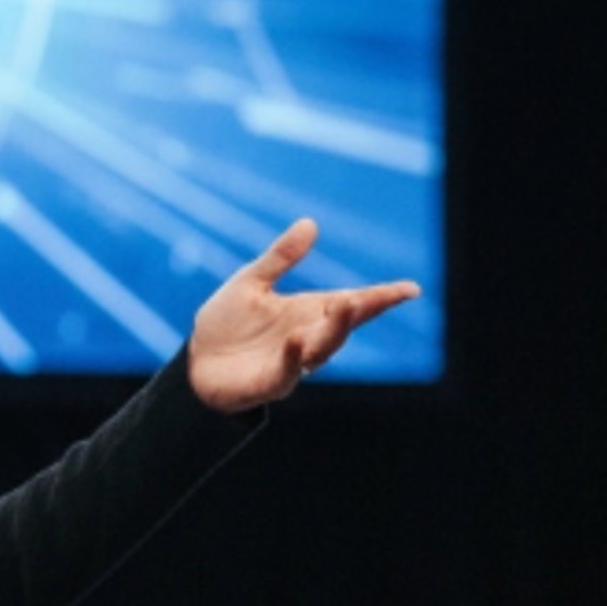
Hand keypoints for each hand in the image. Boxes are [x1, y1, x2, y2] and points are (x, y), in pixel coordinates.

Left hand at [188, 218, 418, 410]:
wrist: (195, 362)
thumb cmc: (227, 324)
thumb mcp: (252, 282)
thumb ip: (281, 257)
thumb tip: (310, 223)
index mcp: (308, 312)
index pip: (352, 304)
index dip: (382, 298)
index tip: (411, 289)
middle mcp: (307, 337)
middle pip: (343, 326)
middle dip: (359, 311)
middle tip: (376, 295)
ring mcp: (291, 362)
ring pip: (322, 349)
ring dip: (335, 330)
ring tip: (346, 305)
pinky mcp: (270, 382)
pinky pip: (286, 370)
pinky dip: (293, 356)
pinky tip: (298, 341)